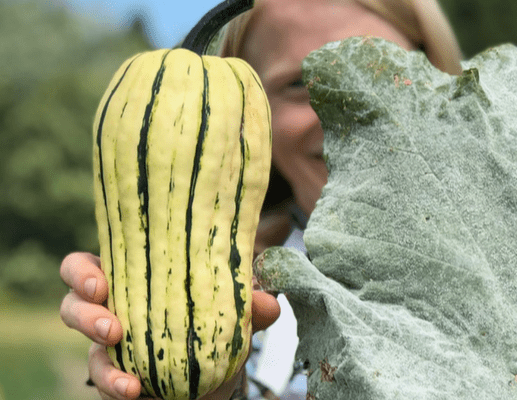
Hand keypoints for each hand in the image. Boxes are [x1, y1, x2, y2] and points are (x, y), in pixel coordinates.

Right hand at [60, 252, 280, 399]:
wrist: (217, 383)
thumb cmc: (216, 331)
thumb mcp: (237, 317)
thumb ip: (252, 308)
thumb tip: (267, 304)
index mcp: (135, 281)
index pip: (89, 265)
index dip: (82, 271)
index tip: (100, 281)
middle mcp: (115, 311)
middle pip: (73, 304)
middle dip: (84, 314)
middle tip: (113, 327)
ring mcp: (110, 349)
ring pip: (87, 352)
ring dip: (102, 364)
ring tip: (126, 376)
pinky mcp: (116, 380)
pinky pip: (105, 383)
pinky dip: (116, 386)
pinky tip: (134, 391)